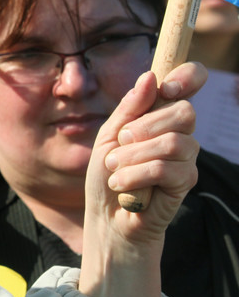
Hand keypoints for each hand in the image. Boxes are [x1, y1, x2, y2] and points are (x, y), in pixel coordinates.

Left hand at [78, 63, 205, 296]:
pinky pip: (168, 168)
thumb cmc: (107, 176)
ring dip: (134, 156)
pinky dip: (136, 175)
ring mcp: (186, 158)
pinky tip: (124, 186)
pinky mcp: (185, 183)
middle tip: (121, 143)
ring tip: (116, 170)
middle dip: (144, 127)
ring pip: (175, 141)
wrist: (107, 219)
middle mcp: (179, 133)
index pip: (190, 82)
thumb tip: (150, 77)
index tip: (170, 86)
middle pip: (184, 112)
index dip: (188, 77)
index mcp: (159, 115)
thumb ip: (129, 109)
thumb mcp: (108, 137)